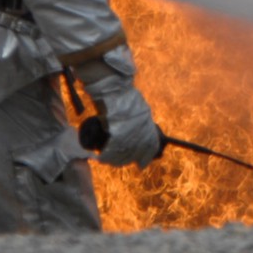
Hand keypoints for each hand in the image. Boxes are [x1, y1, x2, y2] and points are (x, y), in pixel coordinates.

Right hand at [76, 44, 158, 167]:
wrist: (113, 88)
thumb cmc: (124, 96)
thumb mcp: (139, 108)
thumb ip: (140, 121)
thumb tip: (138, 131)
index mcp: (148, 124)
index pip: (150, 146)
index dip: (146, 157)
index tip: (142, 164)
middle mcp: (141, 131)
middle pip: (136, 152)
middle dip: (129, 159)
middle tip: (121, 161)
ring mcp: (129, 133)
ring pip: (124, 154)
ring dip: (116, 160)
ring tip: (109, 160)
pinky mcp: (116, 134)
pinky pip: (112, 151)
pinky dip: (106, 156)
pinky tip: (101, 158)